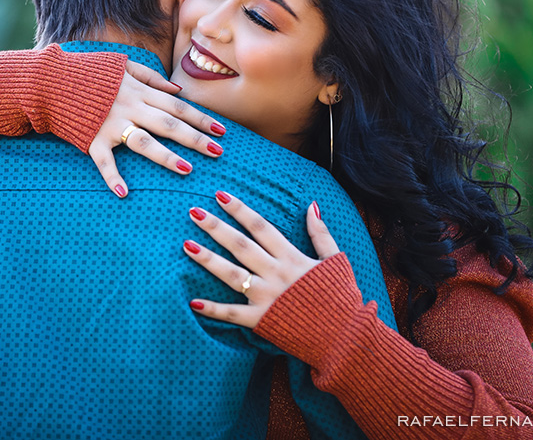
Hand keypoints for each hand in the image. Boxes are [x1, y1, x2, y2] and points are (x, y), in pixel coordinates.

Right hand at [88, 60, 226, 196]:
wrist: (52, 79)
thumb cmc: (90, 72)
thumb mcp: (123, 65)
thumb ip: (151, 77)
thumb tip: (176, 90)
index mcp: (139, 91)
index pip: (177, 106)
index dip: (201, 118)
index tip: (222, 130)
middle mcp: (130, 108)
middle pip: (169, 124)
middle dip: (195, 138)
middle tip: (218, 151)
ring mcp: (111, 124)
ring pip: (144, 142)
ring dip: (166, 157)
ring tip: (187, 169)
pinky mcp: (92, 138)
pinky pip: (104, 161)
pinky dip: (112, 177)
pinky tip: (124, 193)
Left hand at [182, 192, 339, 327]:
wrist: (345, 336)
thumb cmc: (341, 296)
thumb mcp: (335, 259)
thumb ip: (320, 233)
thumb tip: (311, 205)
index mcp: (292, 257)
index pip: (261, 227)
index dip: (240, 210)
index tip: (220, 195)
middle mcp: (276, 274)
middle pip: (240, 246)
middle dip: (216, 227)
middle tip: (194, 212)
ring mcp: (266, 297)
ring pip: (231, 275)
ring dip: (208, 259)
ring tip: (187, 245)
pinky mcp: (261, 321)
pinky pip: (232, 314)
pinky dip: (212, 309)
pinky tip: (192, 302)